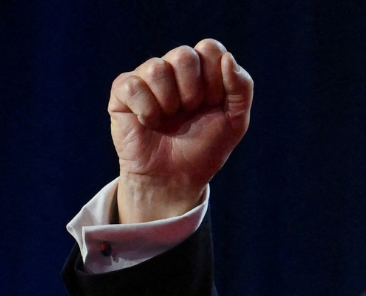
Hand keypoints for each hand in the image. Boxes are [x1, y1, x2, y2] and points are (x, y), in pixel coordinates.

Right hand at [109, 39, 252, 222]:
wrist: (176, 178)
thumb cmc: (205, 148)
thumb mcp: (236, 121)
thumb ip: (242, 88)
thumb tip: (228, 58)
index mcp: (202, 71)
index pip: (210, 48)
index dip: (216, 79)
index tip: (214, 104)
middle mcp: (173, 69)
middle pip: (184, 55)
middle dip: (193, 92)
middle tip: (190, 112)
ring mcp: (146, 78)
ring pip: (157, 69)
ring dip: (170, 103)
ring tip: (169, 119)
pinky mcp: (122, 92)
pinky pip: (134, 86)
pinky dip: (147, 111)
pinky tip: (149, 123)